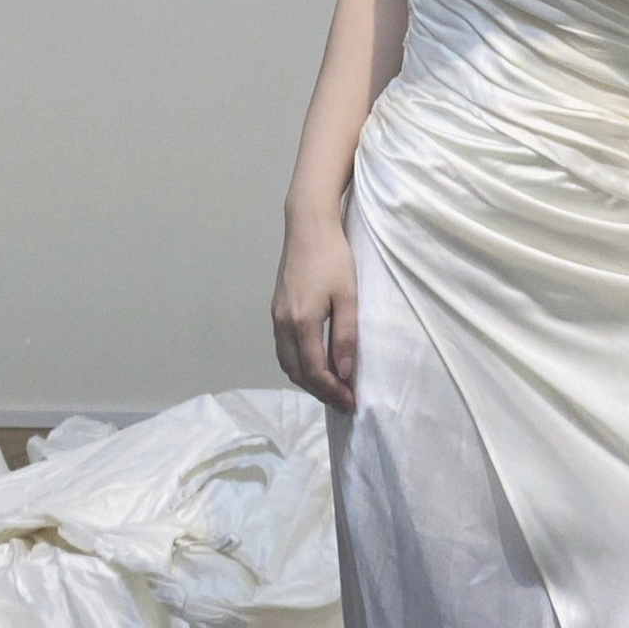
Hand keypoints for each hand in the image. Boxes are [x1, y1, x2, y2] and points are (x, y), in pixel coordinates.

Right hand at [272, 213, 356, 412]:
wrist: (308, 225)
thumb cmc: (333, 257)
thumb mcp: (348, 296)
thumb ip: (346, 335)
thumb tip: (344, 374)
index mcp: (301, 322)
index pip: (314, 371)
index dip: (333, 391)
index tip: (352, 402)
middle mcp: (283, 323)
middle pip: (296, 372)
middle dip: (320, 391)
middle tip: (344, 400)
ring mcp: (276, 316)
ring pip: (287, 362)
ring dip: (307, 379)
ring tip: (332, 386)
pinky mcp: (277, 308)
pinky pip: (283, 347)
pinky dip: (298, 363)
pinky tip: (315, 361)